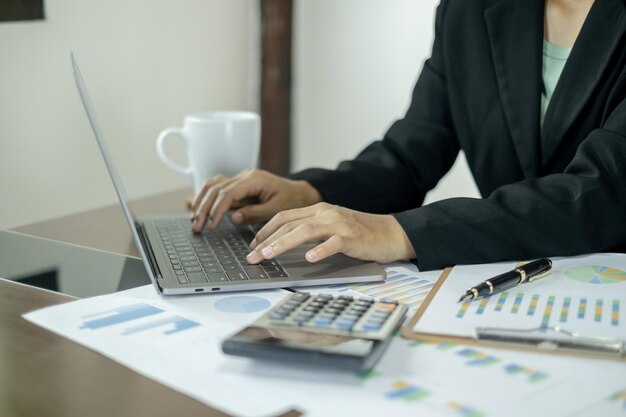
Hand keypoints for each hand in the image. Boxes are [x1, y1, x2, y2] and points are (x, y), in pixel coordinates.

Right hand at [191, 169, 321, 231]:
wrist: (302, 192)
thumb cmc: (293, 200)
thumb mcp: (277, 210)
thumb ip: (255, 213)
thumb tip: (232, 218)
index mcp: (254, 180)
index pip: (228, 193)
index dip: (217, 209)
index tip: (211, 225)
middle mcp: (245, 176)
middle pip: (215, 188)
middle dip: (204, 207)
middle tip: (196, 226)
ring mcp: (241, 178)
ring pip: (213, 184)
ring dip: (201, 201)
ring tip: (194, 218)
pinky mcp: (239, 185)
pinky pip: (218, 186)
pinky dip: (206, 196)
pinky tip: (196, 205)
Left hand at [246, 203, 415, 264]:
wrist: (390, 233)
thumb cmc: (359, 233)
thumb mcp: (330, 227)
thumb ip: (310, 231)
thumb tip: (282, 244)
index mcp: (318, 210)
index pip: (284, 217)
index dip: (264, 231)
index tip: (252, 245)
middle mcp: (325, 214)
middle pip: (289, 224)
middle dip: (266, 240)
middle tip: (252, 256)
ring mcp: (339, 224)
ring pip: (305, 231)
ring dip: (283, 244)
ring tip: (268, 255)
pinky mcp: (352, 237)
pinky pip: (333, 243)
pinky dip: (320, 250)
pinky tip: (310, 259)